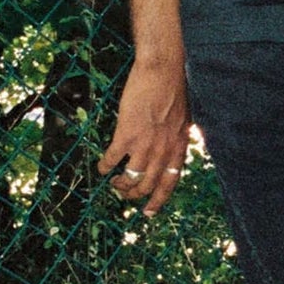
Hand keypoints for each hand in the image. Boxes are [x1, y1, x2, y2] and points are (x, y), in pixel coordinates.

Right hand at [96, 57, 191, 211]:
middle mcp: (163, 151)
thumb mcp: (182, 120)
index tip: (149, 212)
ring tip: (114, 182)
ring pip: (131, 178)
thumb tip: (168, 150)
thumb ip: (174, 138)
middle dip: (134, 194)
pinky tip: (102, 167)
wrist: (163, 71)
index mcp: (178, 148)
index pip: (170, 183)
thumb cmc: (173, 89)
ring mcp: (145, 145)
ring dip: (120, 185)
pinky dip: (105, 166)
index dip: (158, 201)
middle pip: (147, 186)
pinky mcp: (126, 134)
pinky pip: (112, 159)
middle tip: (124, 193)